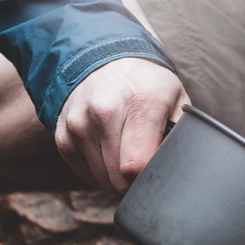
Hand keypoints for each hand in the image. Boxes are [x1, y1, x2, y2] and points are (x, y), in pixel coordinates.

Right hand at [54, 58, 189, 192]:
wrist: (108, 61)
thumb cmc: (150, 88)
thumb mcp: (177, 103)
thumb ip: (181, 138)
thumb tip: (177, 172)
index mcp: (139, 103)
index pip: (136, 165)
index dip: (150, 180)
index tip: (158, 174)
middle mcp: (103, 112)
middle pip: (118, 178)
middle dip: (136, 182)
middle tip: (147, 167)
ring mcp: (79, 123)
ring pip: (102, 180)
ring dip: (118, 179)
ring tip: (129, 157)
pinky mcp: (63, 135)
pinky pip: (85, 174)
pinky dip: (100, 174)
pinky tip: (111, 156)